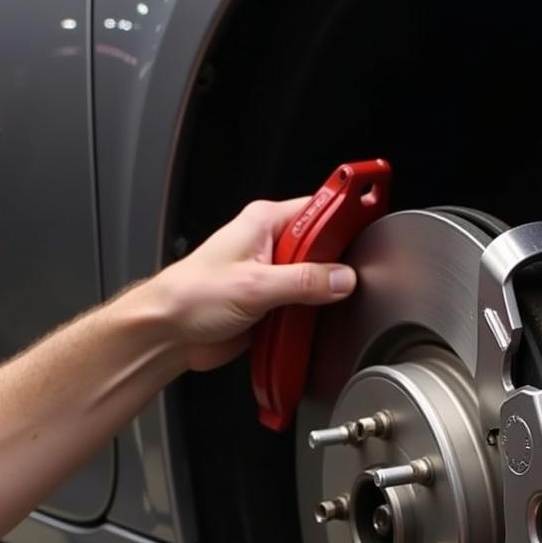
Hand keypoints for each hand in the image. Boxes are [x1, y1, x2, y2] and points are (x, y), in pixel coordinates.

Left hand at [138, 198, 357, 371]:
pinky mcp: (273, 304)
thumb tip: (341, 278)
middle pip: (325, 248)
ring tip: (313, 307)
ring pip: (317, 280)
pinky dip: (309, 317)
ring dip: (320, 297)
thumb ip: (304, 282)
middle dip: (335, 267)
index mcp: (264, 222)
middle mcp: (270, 245)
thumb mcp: (254, 286)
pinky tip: (306, 323)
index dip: (347, 212)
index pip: (320, 208)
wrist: (170, 334)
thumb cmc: (190, 297)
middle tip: (340, 281)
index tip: (371, 212)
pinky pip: (305, 307)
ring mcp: (273, 276)